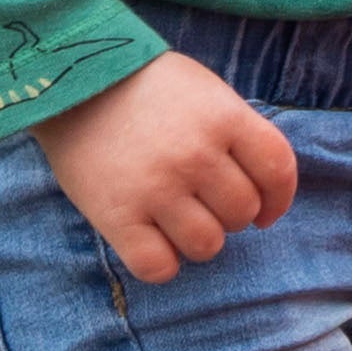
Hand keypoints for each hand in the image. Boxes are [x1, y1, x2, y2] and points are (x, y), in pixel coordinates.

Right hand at [43, 48, 297, 279]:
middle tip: (205, 202)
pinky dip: (163, 264)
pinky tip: (153, 243)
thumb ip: (236, 134)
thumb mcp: (205, 92)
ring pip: (207, 245)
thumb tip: (263, 190)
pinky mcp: (117, 216)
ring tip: (178, 219)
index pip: (278, 170)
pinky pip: (159, 267)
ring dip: (199, 239)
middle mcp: (196, 155)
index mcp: (225, 118)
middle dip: (231, 214)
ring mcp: (157, 187)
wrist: (72, 84)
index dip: (279, 198)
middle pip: (243, 212)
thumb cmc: (146, 88)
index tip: (267, 211)